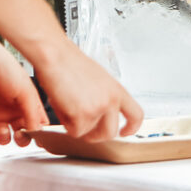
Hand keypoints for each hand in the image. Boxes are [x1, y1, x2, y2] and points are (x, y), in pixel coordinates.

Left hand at [0, 27, 46, 145]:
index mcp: (25, 100)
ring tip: (4, 134)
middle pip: (20, 130)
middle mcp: (11, 107)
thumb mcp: (25, 89)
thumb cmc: (2, 66)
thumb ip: (33, 111)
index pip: (36, 120)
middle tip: (20, 137)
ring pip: (2, 135)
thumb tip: (37, 131)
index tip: (36, 137)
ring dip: (4, 139)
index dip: (37, 130)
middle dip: (22, 138)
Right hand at [29, 40, 144, 143]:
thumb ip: (104, 96)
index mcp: (117, 90)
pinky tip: (62, 106)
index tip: (124, 132)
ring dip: (77, 126)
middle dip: (95, 135)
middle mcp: (111, 100)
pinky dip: (66, 123)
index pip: (136, 115)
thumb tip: (101, 114)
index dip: (131, 127)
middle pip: (110, 132)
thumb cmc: (70, 63)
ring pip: (89, 134)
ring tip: (69, 106)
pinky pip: (74, 132)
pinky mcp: (81, 116)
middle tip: (84, 128)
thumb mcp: (98, 79)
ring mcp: (97, 108)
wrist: (54, 56)